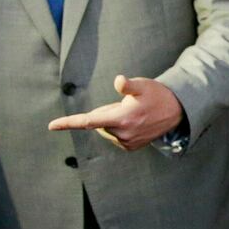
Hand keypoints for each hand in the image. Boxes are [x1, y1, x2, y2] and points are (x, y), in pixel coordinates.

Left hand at [48, 75, 183, 151]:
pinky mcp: (131, 147)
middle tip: (126, 104)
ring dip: (114, 120)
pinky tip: (136, 122)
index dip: (68, 123)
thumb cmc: (157, 95)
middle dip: (106, 112)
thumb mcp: (143, 85)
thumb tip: (118, 81)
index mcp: (121, 118)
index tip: (51, 125)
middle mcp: (122, 133)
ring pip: (107, 129)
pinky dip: (120, 128)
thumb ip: (128, 85)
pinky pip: (116, 136)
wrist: (177, 111)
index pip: (88, 121)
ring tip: (135, 113)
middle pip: (99, 122)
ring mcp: (127, 142)